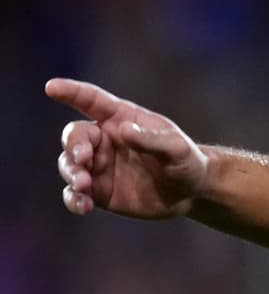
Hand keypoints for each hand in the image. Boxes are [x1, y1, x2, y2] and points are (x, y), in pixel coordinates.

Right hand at [49, 78, 208, 218]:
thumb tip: (123, 130)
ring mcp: (98, 166)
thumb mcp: (177, 148)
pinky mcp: (98, 191)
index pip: (92, 101)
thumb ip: (153, 139)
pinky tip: (83, 206)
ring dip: (72, 173)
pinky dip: (74, 199)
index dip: (72, 92)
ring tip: (84, 184)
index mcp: (121, 119)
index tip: (53, 88)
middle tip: (83, 159)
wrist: (191, 192)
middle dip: (73, 146)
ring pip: (69, 165)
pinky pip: (76, 193)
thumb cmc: (186, 161)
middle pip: (74, 136)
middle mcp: (104, 140)